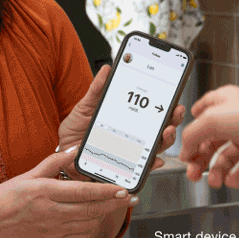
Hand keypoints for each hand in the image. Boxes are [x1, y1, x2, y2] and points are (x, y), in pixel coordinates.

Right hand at [0, 148, 135, 237]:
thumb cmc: (5, 199)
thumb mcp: (29, 175)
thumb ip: (54, 162)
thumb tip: (74, 149)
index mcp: (45, 193)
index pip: (83, 193)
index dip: (107, 192)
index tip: (123, 189)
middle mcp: (51, 212)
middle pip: (91, 210)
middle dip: (115, 204)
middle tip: (132, 197)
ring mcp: (52, 228)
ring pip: (88, 224)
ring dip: (105, 215)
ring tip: (116, 205)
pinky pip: (78, 235)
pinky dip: (91, 227)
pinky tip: (95, 219)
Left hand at [57, 65, 185, 177]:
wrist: (63, 152)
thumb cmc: (77, 130)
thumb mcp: (86, 106)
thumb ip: (97, 89)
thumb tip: (107, 68)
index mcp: (129, 119)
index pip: (154, 111)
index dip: (168, 105)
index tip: (175, 96)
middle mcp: (134, 136)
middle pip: (161, 128)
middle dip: (174, 120)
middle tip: (175, 111)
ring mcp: (131, 153)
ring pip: (157, 148)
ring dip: (166, 140)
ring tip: (166, 131)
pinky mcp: (123, 169)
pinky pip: (141, 169)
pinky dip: (151, 165)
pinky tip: (155, 160)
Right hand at [180, 85, 238, 188]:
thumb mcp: (213, 120)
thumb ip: (193, 134)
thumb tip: (185, 149)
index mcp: (224, 103)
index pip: (201, 116)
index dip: (191, 134)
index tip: (184, 151)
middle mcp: (237, 118)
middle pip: (212, 141)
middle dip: (200, 158)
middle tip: (194, 173)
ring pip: (228, 157)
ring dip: (218, 170)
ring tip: (214, 180)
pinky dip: (238, 176)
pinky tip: (232, 180)